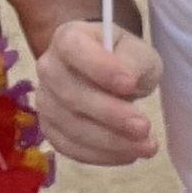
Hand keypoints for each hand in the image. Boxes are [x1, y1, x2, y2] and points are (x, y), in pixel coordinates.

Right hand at [35, 19, 161, 165]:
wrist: (110, 76)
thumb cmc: (124, 59)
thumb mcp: (138, 52)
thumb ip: (134, 61)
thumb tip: (127, 81)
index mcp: (67, 38)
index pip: (73, 48)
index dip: (99, 67)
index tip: (130, 85)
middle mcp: (48, 67)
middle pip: (70, 94)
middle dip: (109, 114)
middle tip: (144, 127)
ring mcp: (45, 100)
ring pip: (69, 125)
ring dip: (109, 140)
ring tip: (146, 146)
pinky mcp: (50, 128)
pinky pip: (69, 147)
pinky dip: (100, 155)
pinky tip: (128, 154)